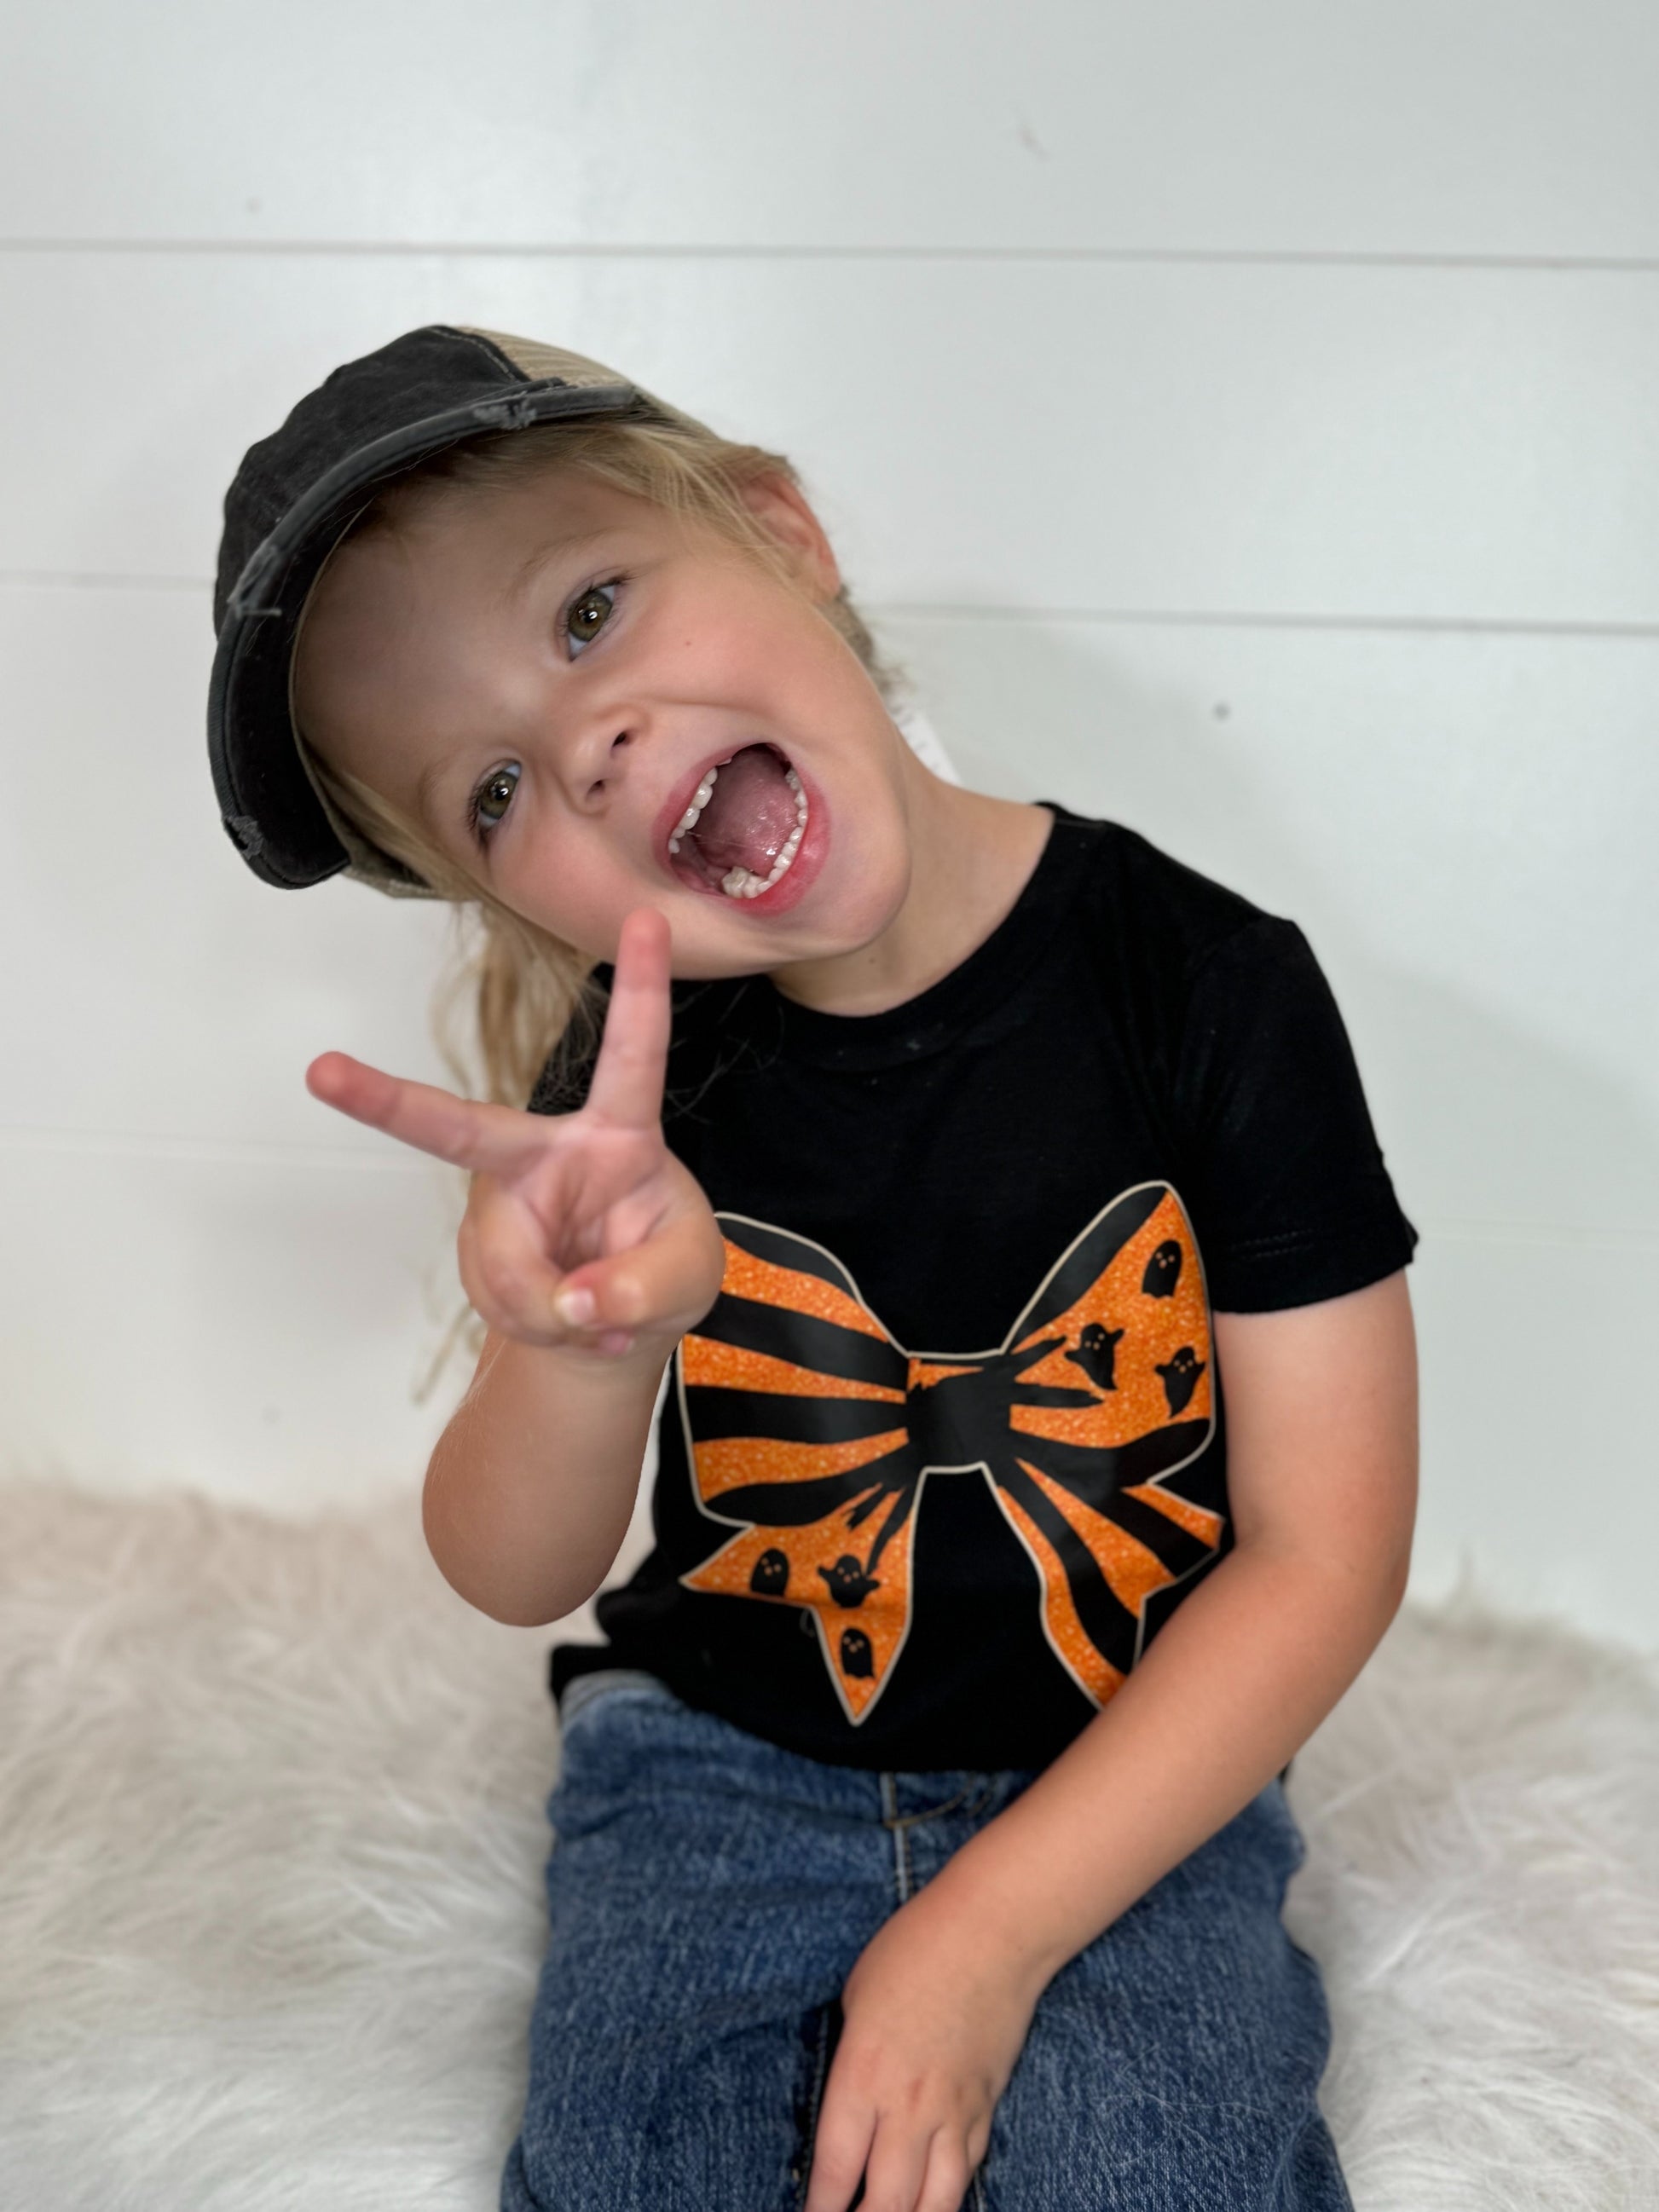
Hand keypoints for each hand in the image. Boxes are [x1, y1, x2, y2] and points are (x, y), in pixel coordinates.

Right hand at [304, 907, 725, 1357]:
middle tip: (322, 1073)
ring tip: (595, 1314)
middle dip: (388, 1101)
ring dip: (556, 1305)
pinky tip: (564, 1317)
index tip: (647, 919)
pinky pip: (502, 1298)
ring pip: (508, 1263)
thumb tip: (576, 1302)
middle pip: (463, 1127)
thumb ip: (648, 1285)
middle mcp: (546, 1154)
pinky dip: (541, 1324)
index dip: (641, 988)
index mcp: (617, 1134)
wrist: (613, 1330)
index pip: (633, 1055)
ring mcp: (503, 1205)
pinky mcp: (481, 1252)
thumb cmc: (661, 1270)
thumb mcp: (689, 1279)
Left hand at [806, 1883, 1043, 2211]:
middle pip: (886, 2203)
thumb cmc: (915, 1950)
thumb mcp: (857, 1998)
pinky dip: (945, 2194)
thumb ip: (849, 2060)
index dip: (820, 2207)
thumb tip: (846, 2106)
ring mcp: (954, 2112)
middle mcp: (909, 2105)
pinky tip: (930, 2198)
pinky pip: (965, 2170)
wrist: (994, 1932)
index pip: (836, 2169)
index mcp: (863, 2073)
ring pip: (935, 2204)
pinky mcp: (986, 2107)